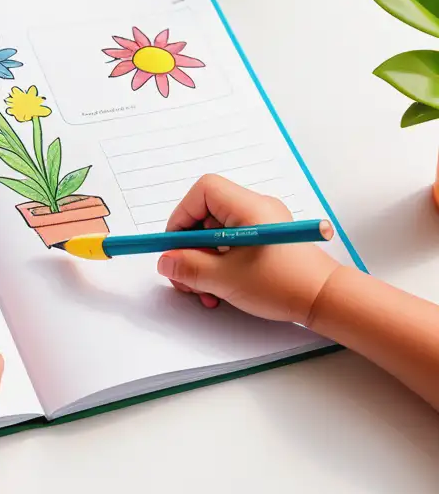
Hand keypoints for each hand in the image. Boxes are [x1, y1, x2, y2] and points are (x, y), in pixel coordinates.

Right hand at [157, 175, 339, 323]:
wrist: (327, 300)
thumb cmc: (283, 284)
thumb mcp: (226, 279)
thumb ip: (189, 267)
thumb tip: (165, 262)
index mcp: (248, 207)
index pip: (202, 192)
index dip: (182, 216)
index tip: (175, 246)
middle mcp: (255, 208)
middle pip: (206, 215)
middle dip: (190, 247)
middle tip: (185, 274)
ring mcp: (262, 224)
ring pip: (217, 234)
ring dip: (204, 261)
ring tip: (204, 290)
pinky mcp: (267, 241)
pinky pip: (232, 244)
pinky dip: (220, 264)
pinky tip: (220, 290)